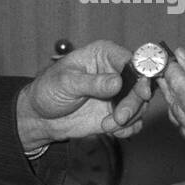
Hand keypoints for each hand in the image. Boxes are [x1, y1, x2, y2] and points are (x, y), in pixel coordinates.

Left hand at [16, 40, 152, 147]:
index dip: (143, 75)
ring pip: (141, 104)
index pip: (134, 60)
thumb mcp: (66, 82)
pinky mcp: (118, 112)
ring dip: (128, 118)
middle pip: (142, 84)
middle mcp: (117, 72)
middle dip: (135, 103)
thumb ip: (92, 83)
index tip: (143, 92)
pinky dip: (127, 128)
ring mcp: (119, 93)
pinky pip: (134, 121)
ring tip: (107, 125)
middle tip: (120, 117)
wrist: (41, 116)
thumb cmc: (49, 89)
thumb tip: (117, 82)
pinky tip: (111, 130)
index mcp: (105, 54)